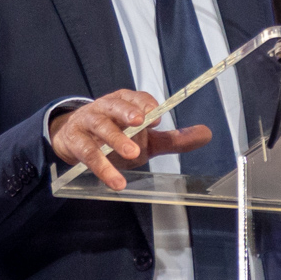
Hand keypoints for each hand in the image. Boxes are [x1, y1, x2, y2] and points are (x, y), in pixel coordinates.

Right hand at [49, 90, 212, 189]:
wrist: (74, 141)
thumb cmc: (116, 135)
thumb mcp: (146, 138)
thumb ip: (174, 138)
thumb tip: (207, 134)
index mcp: (125, 102)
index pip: (136, 98)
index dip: (145, 105)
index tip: (157, 116)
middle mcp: (105, 108)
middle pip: (115, 106)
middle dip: (128, 112)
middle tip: (141, 122)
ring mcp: (88, 123)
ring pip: (100, 127)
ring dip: (114, 139)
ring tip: (131, 154)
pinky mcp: (75, 142)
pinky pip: (87, 153)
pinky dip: (102, 167)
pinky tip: (116, 181)